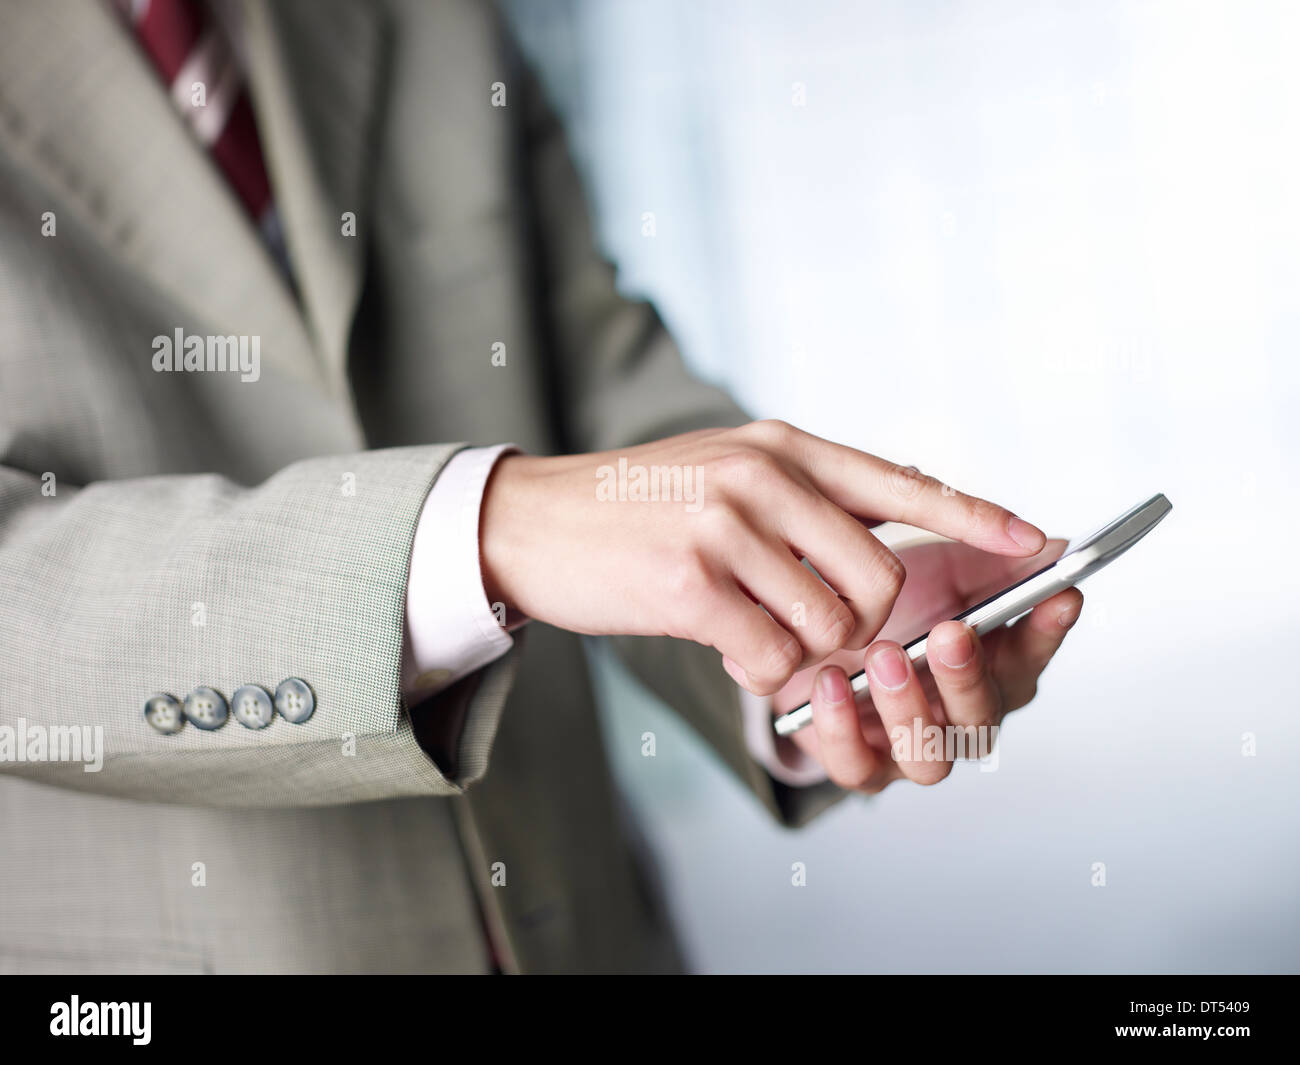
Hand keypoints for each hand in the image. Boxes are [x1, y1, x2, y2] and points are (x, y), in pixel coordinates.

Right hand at [480, 420, 1047, 695]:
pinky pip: (773, 657)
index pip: (902, 483)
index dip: (975, 516)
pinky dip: (761, 673)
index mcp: (783, 448)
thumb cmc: (637, 507)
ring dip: (804, 653)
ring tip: (754, 634)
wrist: (533, 521)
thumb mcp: (726, 473)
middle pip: (881, 580)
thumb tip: (885, 534)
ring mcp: (727, 524)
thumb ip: (803, 498)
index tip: (1038, 542)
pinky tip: (726, 649)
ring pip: (832, 626)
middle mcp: (765, 476)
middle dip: (861, 629)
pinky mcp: (691, 581)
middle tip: (812, 632)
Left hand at [773, 539, 1082, 790]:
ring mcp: (910, 747)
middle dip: (967, 676)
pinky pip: (856, 767)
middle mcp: (957, 718)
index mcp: (990, 669)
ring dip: (906, 708)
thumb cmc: (890, 604)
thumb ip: (993, 559)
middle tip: (949, 633)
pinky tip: (831, 681)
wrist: (819, 624)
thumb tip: (1054, 545)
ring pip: (927, 759)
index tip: (1057, 597)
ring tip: (883, 655)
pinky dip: (841, 729)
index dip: (1047, 630)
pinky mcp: (858, 760)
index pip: (1031, 656)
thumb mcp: (942, 566)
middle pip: (981, 719)